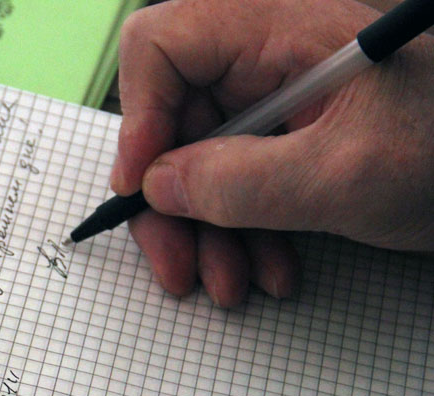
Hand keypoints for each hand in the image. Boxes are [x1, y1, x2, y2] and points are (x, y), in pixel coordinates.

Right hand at [111, 0, 433, 305]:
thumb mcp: (343, 175)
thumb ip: (241, 183)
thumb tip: (158, 188)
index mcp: (276, 23)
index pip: (160, 47)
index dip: (138, 118)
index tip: (143, 188)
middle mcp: (265, 49)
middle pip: (172, 118)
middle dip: (173, 204)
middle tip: (179, 265)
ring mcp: (276, 90)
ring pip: (198, 158)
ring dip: (208, 230)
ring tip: (234, 282)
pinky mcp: (287, 128)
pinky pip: (234, 176)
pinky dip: (242, 227)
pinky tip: (269, 265)